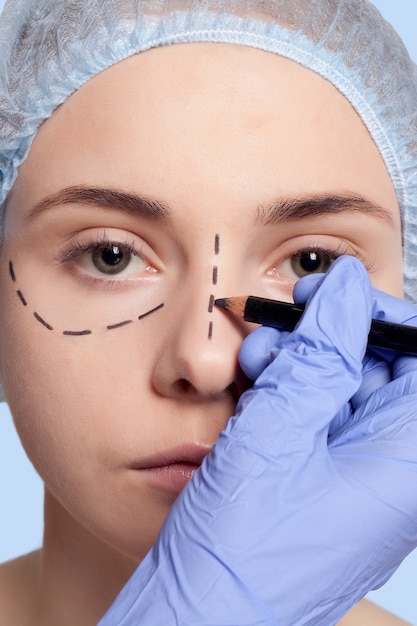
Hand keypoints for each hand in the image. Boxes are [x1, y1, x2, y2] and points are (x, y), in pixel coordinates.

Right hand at [98, 256, 416, 625]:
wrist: (199, 624)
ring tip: (255, 361)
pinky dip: (287, 394)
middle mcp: (391, 474)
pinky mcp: (323, 484)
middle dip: (329, 338)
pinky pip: (319, 420)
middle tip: (281, 325)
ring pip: (344, 391)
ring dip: (300, 364)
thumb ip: (320, 352)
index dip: (380, 317)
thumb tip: (349, 288)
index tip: (333, 295)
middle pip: (382, 371)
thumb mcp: (278, 433)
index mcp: (405, 465)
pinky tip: (253, 388)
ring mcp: (357, 481)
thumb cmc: (241, 555)